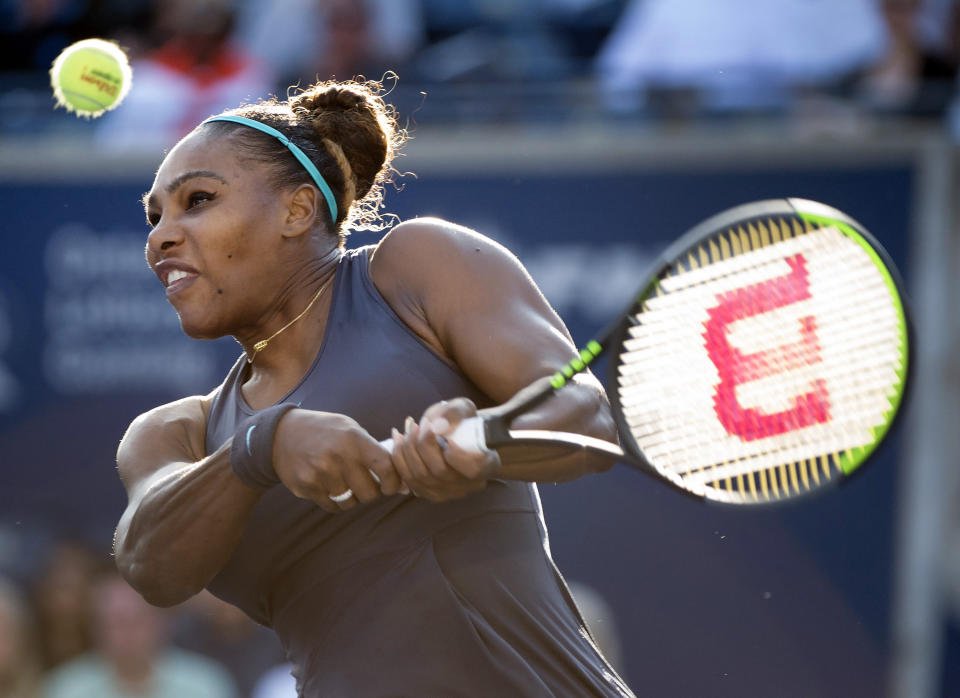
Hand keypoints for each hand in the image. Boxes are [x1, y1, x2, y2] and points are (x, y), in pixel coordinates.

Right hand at [273, 410, 402, 511]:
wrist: (281, 434)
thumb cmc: (325, 432)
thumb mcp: (350, 428)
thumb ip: (374, 450)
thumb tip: (401, 480)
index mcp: (354, 438)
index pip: (386, 467)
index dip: (394, 482)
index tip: (391, 486)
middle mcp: (339, 456)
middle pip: (370, 493)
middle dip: (371, 493)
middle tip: (364, 485)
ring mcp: (321, 473)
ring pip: (350, 503)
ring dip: (351, 498)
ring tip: (343, 483)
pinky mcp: (307, 486)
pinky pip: (332, 506)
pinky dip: (335, 501)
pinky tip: (329, 486)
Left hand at [390, 398, 500, 501]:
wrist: (459, 437)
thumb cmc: (464, 420)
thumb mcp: (464, 408)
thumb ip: (454, 414)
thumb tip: (437, 425)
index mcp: (487, 465)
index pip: (473, 469)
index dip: (455, 454)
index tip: (441, 431)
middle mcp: (470, 485)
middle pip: (440, 472)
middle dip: (422, 444)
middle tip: (416, 425)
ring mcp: (450, 493)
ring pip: (421, 477)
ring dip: (408, 451)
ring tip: (405, 431)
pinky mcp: (431, 493)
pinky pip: (410, 480)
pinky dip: (400, 460)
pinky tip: (398, 442)